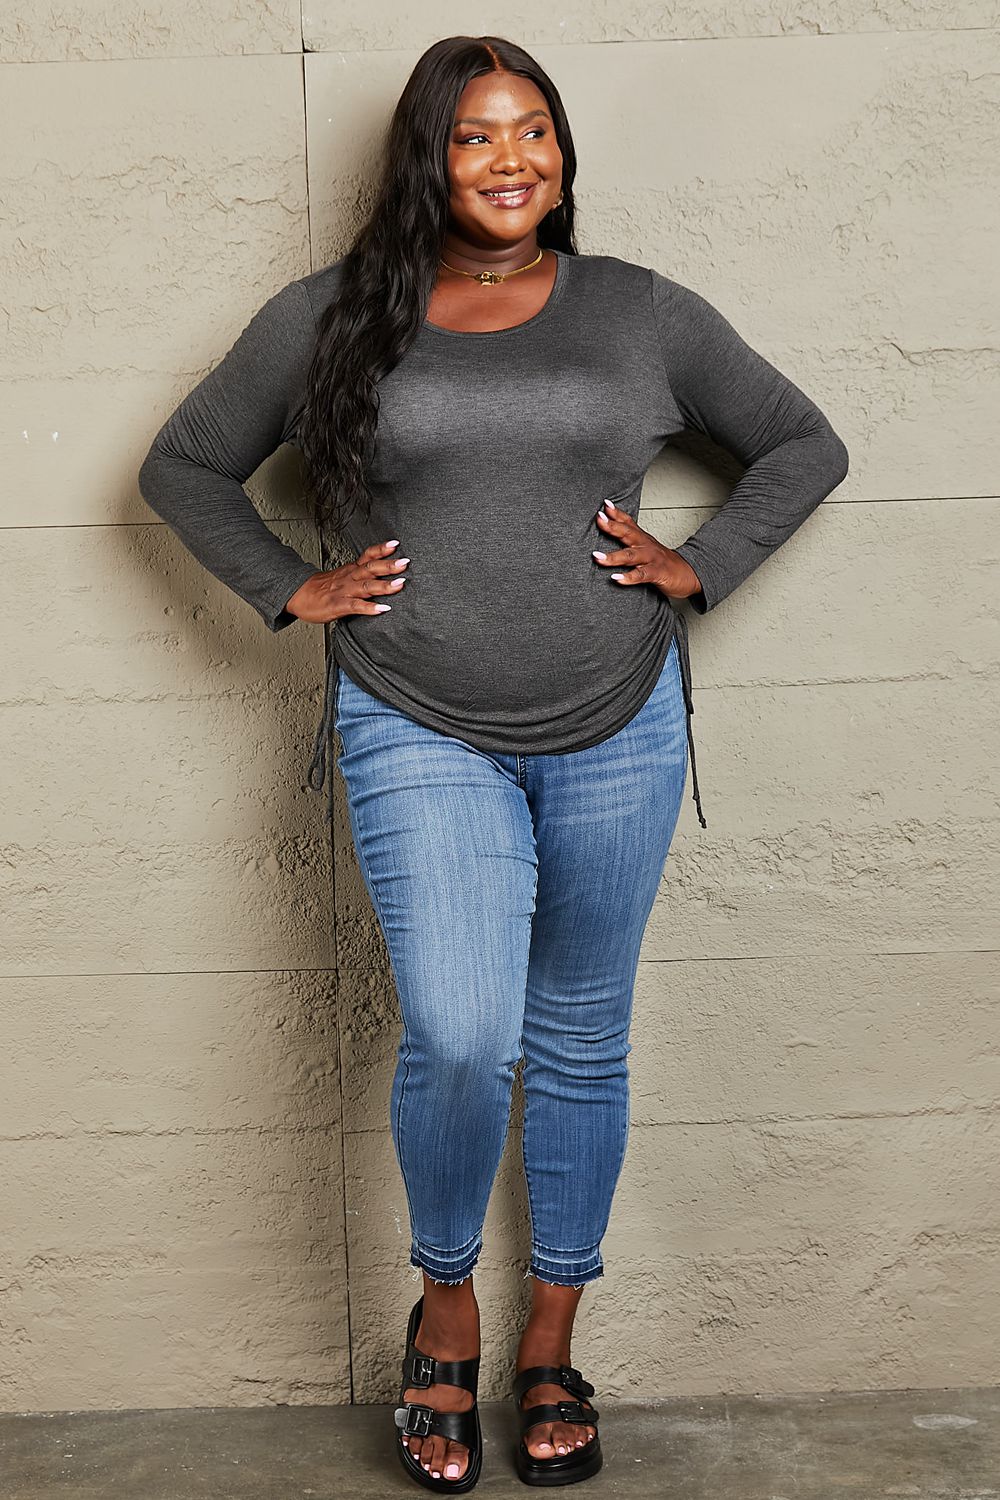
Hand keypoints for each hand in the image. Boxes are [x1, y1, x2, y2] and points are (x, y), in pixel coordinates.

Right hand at [284, 539, 408, 622]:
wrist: (297, 594)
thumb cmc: (321, 588)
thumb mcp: (341, 575)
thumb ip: (360, 574)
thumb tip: (379, 572)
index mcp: (351, 570)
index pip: (367, 556)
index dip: (381, 549)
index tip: (396, 544)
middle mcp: (349, 578)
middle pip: (371, 568)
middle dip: (389, 565)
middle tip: (405, 562)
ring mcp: (344, 591)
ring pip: (366, 586)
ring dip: (384, 585)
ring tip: (400, 584)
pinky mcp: (339, 606)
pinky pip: (356, 606)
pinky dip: (370, 608)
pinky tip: (382, 609)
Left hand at [592, 500, 702, 599]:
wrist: (690, 574)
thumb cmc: (665, 563)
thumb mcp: (648, 547)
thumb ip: (631, 542)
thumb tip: (612, 533)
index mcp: (643, 539)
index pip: (629, 523)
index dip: (617, 514)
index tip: (604, 505)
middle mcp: (646, 546)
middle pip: (628, 534)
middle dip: (613, 527)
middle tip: (599, 519)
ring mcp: (652, 559)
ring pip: (631, 555)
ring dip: (613, 556)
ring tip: (597, 557)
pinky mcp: (658, 573)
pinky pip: (641, 575)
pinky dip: (628, 577)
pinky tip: (616, 578)